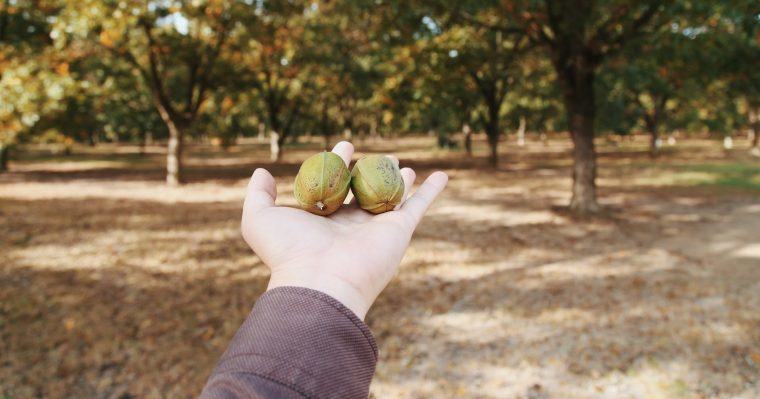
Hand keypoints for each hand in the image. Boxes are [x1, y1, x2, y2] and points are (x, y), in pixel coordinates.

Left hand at [241, 141, 447, 318]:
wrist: (319, 281)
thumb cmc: (288, 251)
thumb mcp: (260, 219)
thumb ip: (258, 195)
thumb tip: (262, 172)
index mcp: (324, 220)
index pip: (336, 185)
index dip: (339, 162)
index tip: (344, 145)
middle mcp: (352, 224)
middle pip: (364, 191)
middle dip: (369, 171)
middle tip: (374, 153)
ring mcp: (377, 228)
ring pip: (391, 197)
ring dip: (397, 180)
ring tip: (400, 163)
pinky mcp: (399, 231)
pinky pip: (419, 206)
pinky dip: (433, 191)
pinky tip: (443, 175)